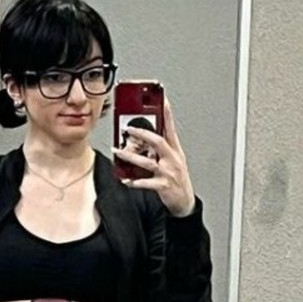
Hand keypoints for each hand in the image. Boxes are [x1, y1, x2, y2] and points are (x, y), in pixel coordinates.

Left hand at [113, 98, 195, 216]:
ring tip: (117, 152)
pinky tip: (125, 180)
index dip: (167, 113)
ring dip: (130, 157)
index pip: (171, 127)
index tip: (162, 99)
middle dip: (142, 133)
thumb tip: (144, 137)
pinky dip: (135, 182)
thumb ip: (161, 148)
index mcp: (175, 150)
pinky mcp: (163, 186)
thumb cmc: (177, 179)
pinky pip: (146, 183)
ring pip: (147, 162)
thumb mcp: (174, 160)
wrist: (185, 202)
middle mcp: (173, 159)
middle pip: (158, 141)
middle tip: (128, 128)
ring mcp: (168, 173)